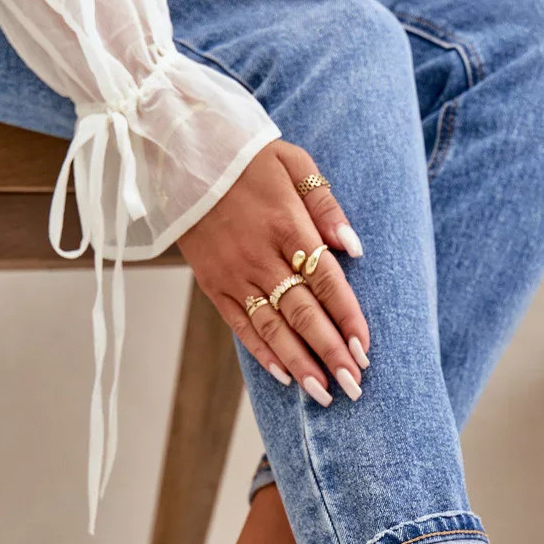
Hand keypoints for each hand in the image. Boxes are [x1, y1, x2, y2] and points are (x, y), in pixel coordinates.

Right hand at [178, 140, 368, 404]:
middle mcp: (260, 254)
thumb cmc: (245, 155)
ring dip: (300, 365)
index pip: (326, 280)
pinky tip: (286, 376)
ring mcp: (233, 273)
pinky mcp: (212, 283)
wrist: (178, 149)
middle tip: (354, 387)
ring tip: (324, 395)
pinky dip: (263, 352)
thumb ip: (325, 204)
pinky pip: (240, 325)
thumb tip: (353, 247)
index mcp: (286, 223)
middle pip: (303, 313)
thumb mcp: (292, 161)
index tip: (366, 350)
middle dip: (330, 353)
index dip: (347, 318)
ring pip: (272, 327)